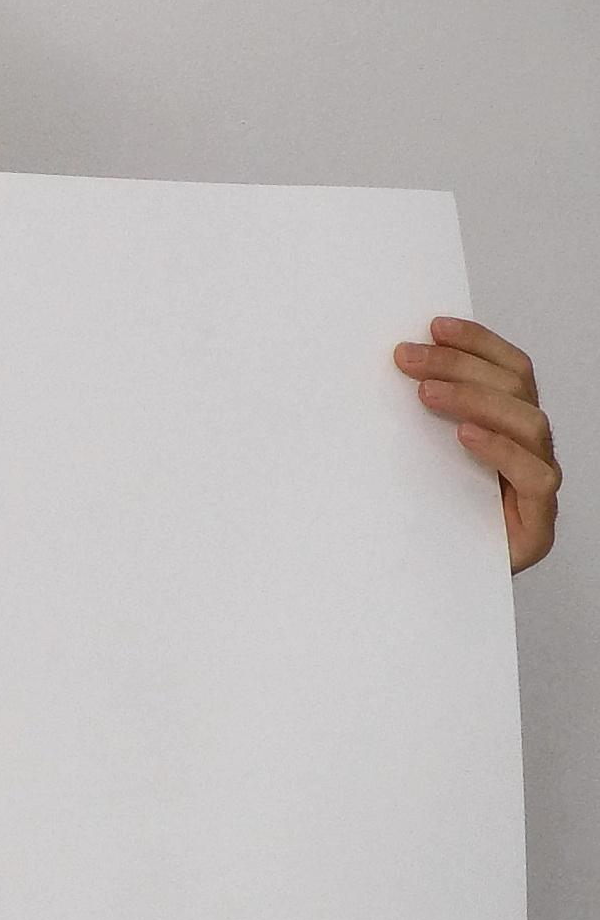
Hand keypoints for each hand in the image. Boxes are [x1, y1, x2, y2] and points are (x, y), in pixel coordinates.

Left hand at [394, 317, 557, 573]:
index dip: (477, 343)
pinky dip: (500, 449)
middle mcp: (529, 453)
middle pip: (516, 389)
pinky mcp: (535, 527)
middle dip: (462, 365)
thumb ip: (412, 425)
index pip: (509, 371)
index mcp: (507, 431)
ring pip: (529, 423)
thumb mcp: (409, 466)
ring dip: (476, 399)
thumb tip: (384, 373)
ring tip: (427, 393)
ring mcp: (536, 488)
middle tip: (408, 359)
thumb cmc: (422, 525)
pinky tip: (466, 436)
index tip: (434, 324)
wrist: (432, 595)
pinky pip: (534, 476)